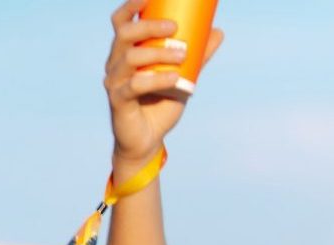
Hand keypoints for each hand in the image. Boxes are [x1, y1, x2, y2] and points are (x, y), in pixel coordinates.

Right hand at [104, 0, 223, 175]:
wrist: (148, 143)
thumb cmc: (161, 106)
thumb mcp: (183, 78)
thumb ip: (197, 57)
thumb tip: (218, 32)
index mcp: (126, 52)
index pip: (122, 21)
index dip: (132, 5)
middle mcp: (115, 63)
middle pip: (125, 34)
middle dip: (149, 26)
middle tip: (174, 27)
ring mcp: (114, 82)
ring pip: (131, 58)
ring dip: (157, 53)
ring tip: (182, 54)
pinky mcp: (118, 101)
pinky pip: (135, 85)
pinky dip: (157, 80)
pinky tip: (175, 78)